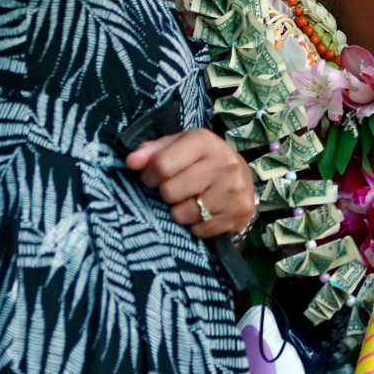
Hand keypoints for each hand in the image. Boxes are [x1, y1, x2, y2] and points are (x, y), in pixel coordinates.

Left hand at [126, 128, 256, 238]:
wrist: (243, 177)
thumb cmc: (202, 159)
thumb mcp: (178, 146)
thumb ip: (152, 152)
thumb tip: (131, 162)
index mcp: (204, 142)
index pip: (162, 165)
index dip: (149, 176)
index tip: (152, 178)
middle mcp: (223, 164)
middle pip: (170, 192)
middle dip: (167, 194)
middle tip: (177, 189)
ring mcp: (233, 190)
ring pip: (182, 215)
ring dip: (180, 212)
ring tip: (191, 200)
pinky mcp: (239, 213)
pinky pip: (199, 230)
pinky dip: (196, 225)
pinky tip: (205, 212)